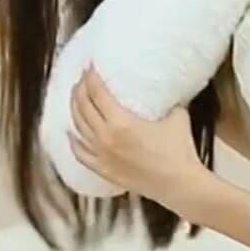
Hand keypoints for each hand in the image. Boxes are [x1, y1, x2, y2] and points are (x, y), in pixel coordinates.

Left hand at [69, 67, 205, 210]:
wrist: (179, 183)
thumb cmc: (180, 149)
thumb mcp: (177, 115)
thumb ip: (166, 100)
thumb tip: (165, 89)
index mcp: (121, 121)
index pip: (97, 93)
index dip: (91, 77)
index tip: (90, 66)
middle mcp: (105, 137)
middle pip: (83, 107)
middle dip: (80, 89)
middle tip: (82, 78)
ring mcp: (101, 155)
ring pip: (78, 127)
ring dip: (74, 109)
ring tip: (76, 97)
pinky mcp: (103, 169)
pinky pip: (80, 153)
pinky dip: (73, 141)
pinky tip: (70, 132)